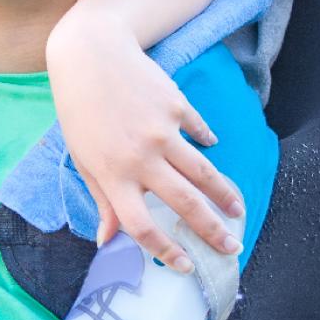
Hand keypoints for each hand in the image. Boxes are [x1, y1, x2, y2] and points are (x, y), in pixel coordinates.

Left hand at [47, 15, 244, 271]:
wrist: (91, 55)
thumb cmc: (80, 111)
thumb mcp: (84, 159)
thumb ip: (101, 200)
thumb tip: (107, 240)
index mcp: (113, 176)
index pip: (142, 226)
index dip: (166, 251)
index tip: (185, 264)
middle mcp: (141, 157)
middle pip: (185, 204)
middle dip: (212, 231)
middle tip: (232, 248)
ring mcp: (162, 131)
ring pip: (204, 172)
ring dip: (225, 196)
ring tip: (238, 212)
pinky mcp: (176, 106)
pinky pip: (198, 131)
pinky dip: (207, 142)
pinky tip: (212, 148)